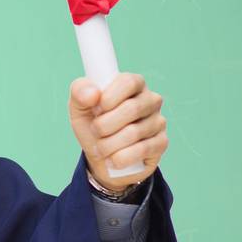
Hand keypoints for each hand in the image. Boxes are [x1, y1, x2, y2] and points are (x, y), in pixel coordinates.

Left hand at [68, 73, 167, 192]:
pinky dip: (120, 158)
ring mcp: (158, 121)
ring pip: (134, 132)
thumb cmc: (93, 125)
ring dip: (108, 144)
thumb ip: (79, 93)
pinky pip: (142, 150)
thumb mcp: (79, 108)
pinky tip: (113, 159)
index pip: (129, 82)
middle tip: (95, 131)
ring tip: (100, 148)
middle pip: (132, 108)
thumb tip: (92, 93)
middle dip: (104, 125)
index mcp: (132, 83)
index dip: (109, 97)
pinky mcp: (161, 142)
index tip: (95, 110)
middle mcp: (150, 99)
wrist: (102, 158)